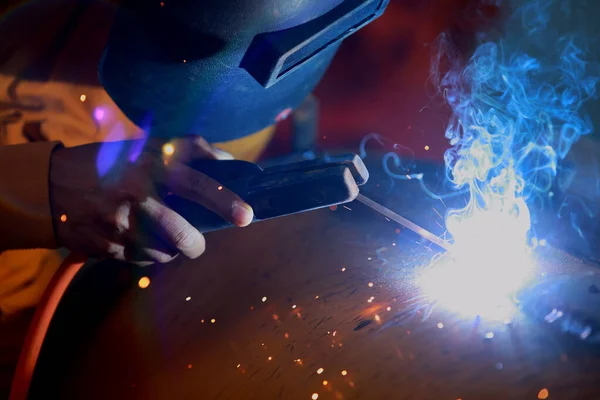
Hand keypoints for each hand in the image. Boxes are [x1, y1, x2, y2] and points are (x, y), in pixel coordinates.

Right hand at [49, 137, 253, 264]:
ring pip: (163, 254)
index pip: (197, 183)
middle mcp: (136, 197)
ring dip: (168, 249)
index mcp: (149, 166)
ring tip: (155, 233)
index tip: (246, 216)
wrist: (50, 187)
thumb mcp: (145, 147)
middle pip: (182, 235)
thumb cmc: (109, 163)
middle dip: (195, 244)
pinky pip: (142, 262)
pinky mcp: (108, 249)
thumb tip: (229, 163)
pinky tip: (135, 238)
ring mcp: (119, 226)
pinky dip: (146, 254)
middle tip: (196, 242)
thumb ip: (190, 150)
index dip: (224, 200)